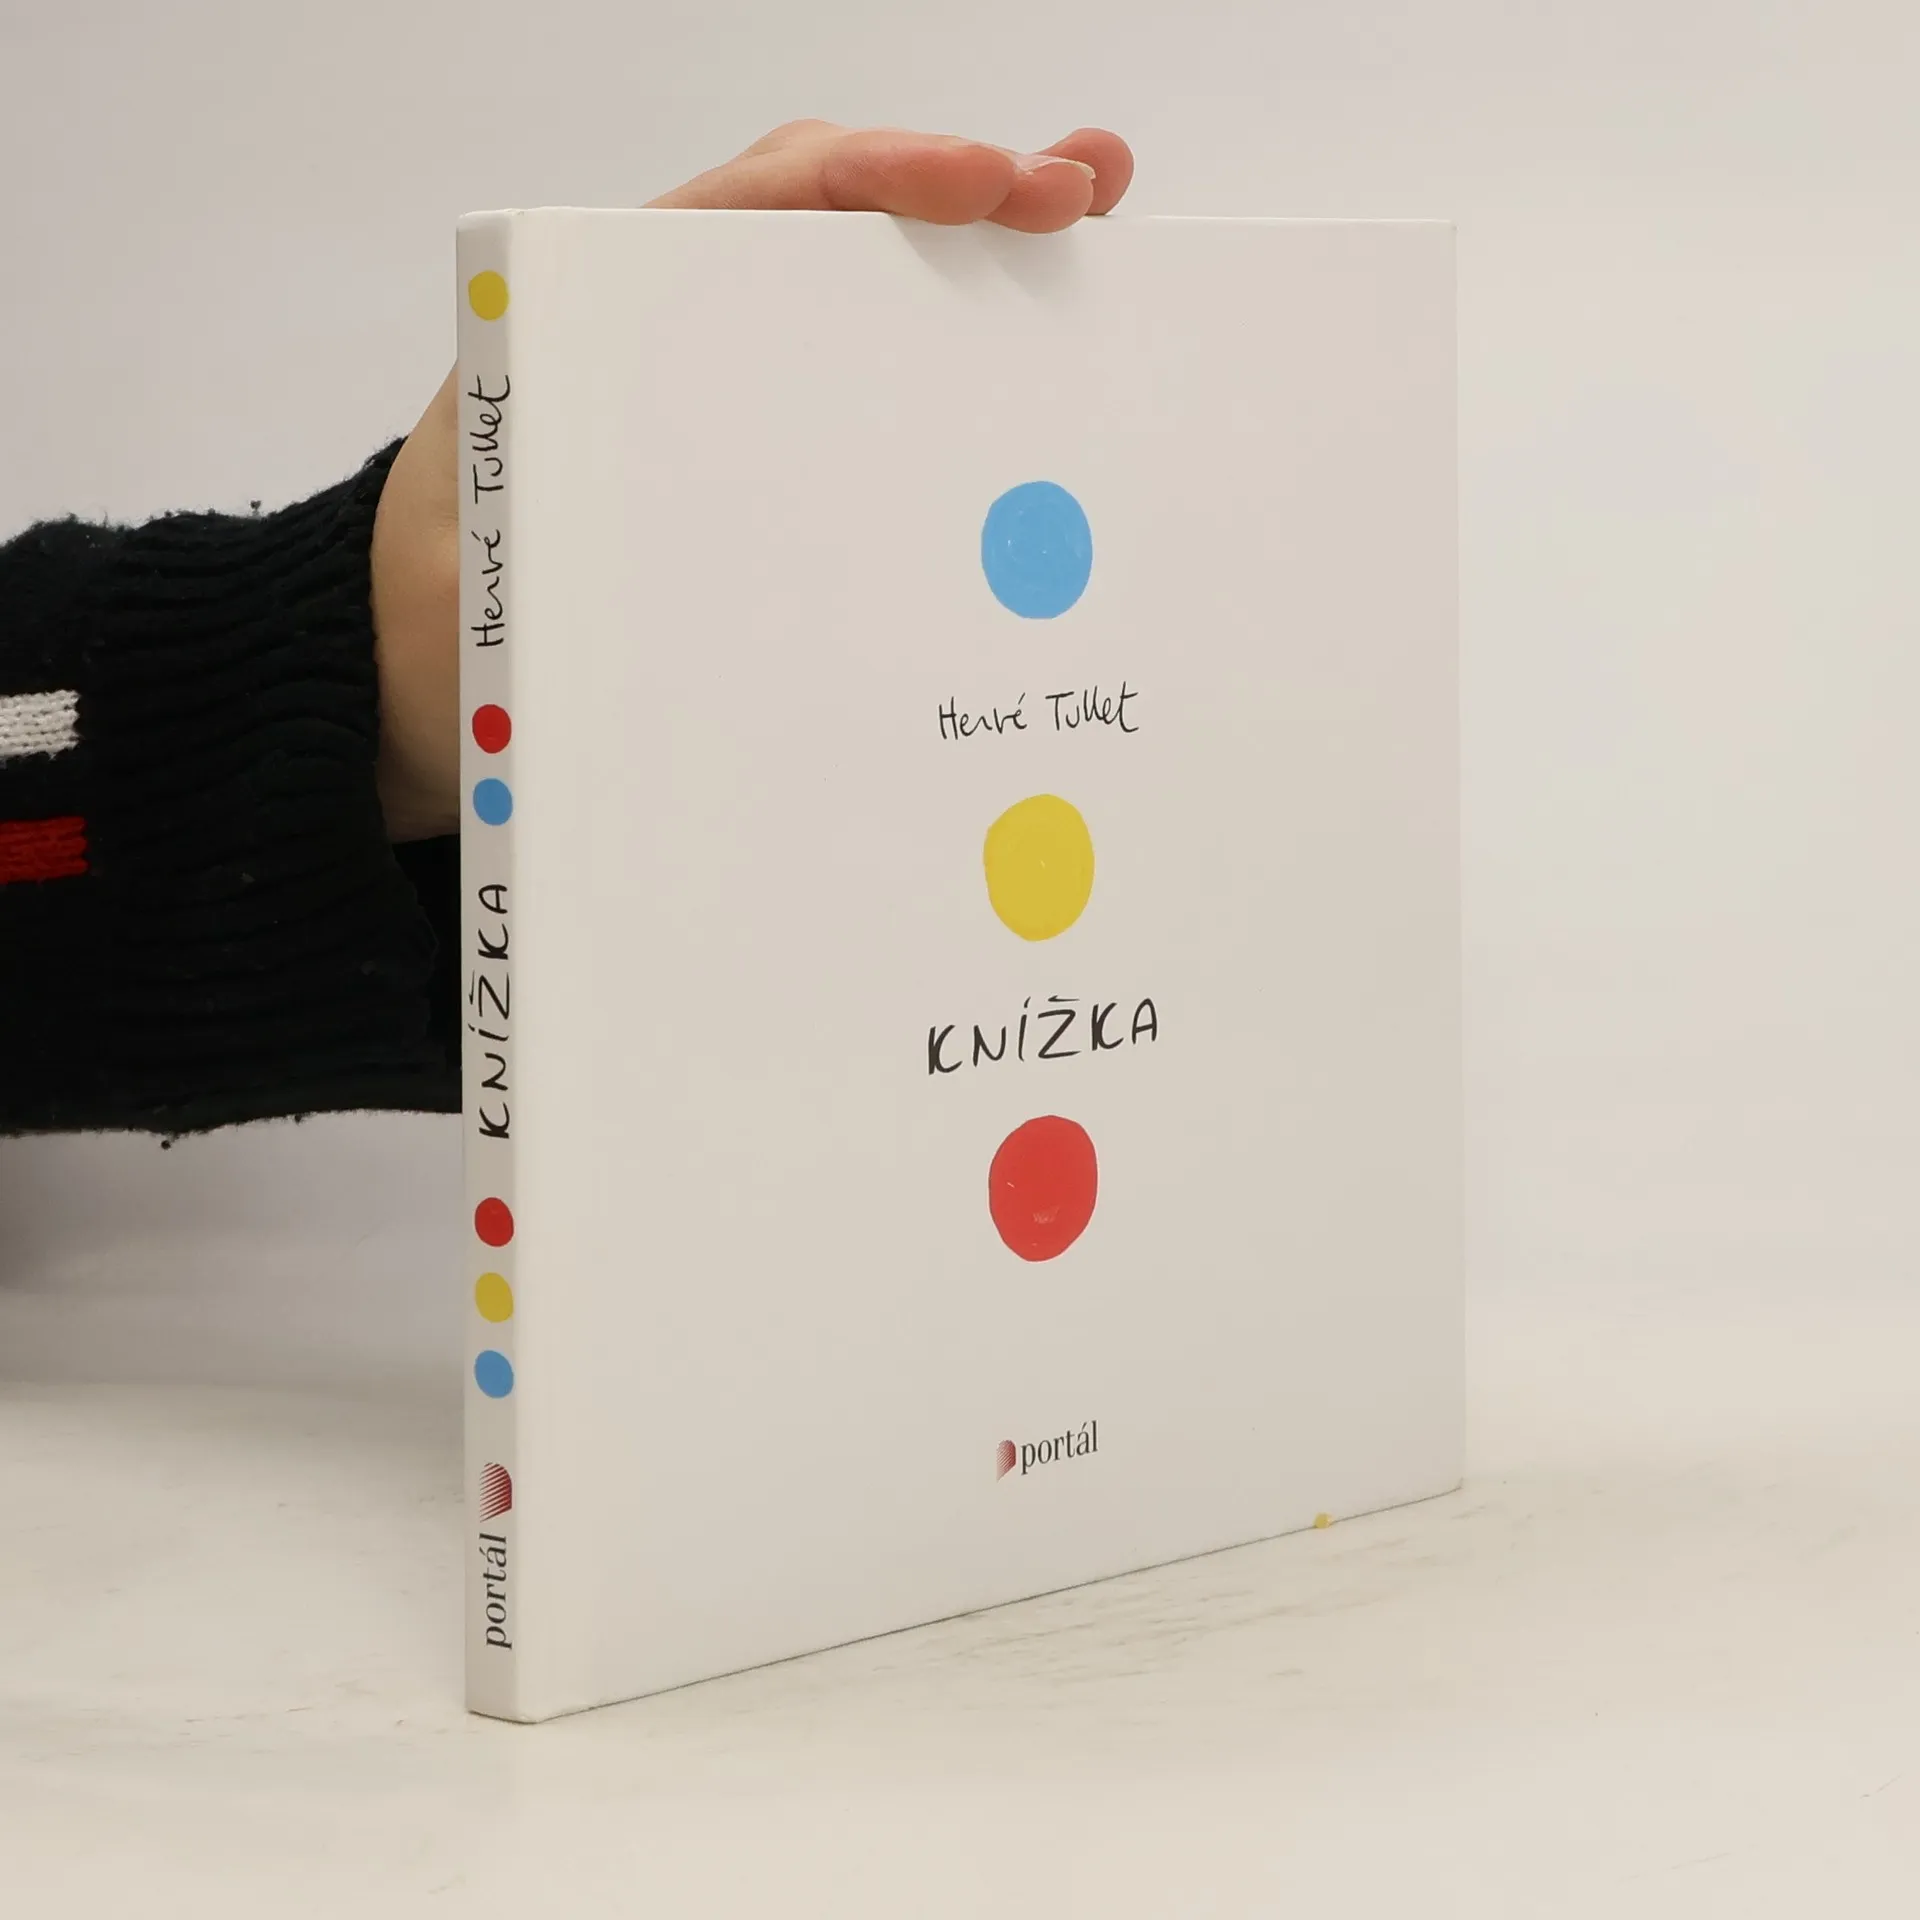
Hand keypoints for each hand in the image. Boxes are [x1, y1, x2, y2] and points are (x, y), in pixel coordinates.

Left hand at [370, 121, 1134, 841]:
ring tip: (1098, 255)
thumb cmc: (440, 617)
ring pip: (870, 321)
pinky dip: (950, 397)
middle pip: (843, 234)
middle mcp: (686, 340)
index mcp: (609, 313)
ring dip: (984, 285)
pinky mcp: (761, 487)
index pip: (764, 198)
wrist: (412, 694)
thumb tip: (650, 521)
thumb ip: (542, 497)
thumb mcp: (477, 544)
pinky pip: (865, 419)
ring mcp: (733, 412)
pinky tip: (1032, 404)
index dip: (886, 174)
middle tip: (1090, 192)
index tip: (992, 184)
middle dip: (974, 197)